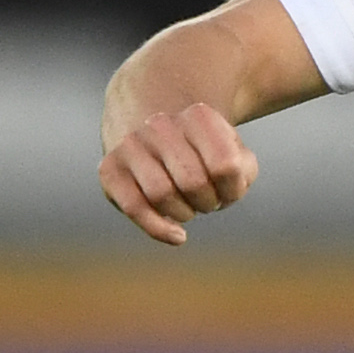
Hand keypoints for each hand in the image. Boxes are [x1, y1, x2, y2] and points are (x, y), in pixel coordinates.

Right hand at [100, 102, 258, 245]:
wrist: (158, 139)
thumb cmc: (203, 155)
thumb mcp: (233, 154)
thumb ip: (243, 169)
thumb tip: (229, 183)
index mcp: (198, 116)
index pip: (225, 165)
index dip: (233, 190)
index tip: (229, 192)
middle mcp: (161, 124)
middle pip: (193, 182)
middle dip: (207, 203)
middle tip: (208, 201)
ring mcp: (132, 144)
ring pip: (162, 195)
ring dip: (184, 213)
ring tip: (188, 207)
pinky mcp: (110, 169)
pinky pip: (133, 207)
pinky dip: (159, 229)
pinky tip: (179, 236)